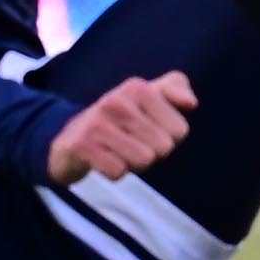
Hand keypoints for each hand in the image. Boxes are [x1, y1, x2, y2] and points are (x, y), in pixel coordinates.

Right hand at [48, 70, 196, 188]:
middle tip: (130, 142)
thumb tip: (191, 103)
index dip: (168, 138)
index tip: (148, 130)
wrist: (69, 138)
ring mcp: (97, 122)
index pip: (180, 131)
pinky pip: (119, 171)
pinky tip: (102, 159)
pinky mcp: (81, 144)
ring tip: (117, 150)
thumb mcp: (151, 96)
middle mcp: (116, 100)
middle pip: (164, 148)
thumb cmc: (121, 120)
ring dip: (133, 163)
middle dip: (151, 152)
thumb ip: (176, 88)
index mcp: (138, 87)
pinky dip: (114, 172)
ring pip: (144, 160)